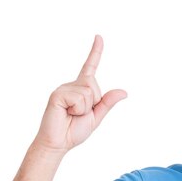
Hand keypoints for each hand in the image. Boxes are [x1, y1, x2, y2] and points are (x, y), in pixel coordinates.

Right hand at [34, 35, 126, 152]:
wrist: (58, 144)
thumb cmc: (73, 131)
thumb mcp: (96, 117)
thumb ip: (107, 103)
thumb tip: (124, 92)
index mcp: (81, 89)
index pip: (90, 67)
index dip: (96, 51)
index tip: (99, 36)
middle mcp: (72, 85)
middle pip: (94, 85)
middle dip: (93, 103)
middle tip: (78, 114)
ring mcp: (63, 88)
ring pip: (89, 92)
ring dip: (85, 108)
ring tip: (71, 114)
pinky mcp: (58, 94)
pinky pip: (79, 98)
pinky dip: (78, 109)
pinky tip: (66, 113)